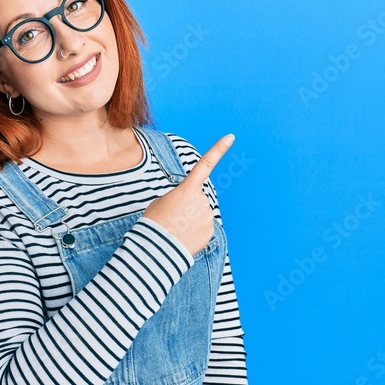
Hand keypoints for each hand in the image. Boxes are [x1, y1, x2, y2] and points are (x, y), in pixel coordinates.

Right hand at [142, 133, 233, 255]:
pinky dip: (194, 232)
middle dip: (188, 206)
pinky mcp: (210, 231)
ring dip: (190, 220)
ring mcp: (208, 216)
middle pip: (198, 198)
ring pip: (200, 214)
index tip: (231, 137)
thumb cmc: (154, 222)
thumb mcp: (161, 202)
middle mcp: (202, 200)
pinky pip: (203, 228)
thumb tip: (189, 207)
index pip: (205, 164)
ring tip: (176, 229)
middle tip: (173, 217)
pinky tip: (183, 237)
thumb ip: (178, 198)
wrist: (157, 248)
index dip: (219, 149)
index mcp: (187, 188)